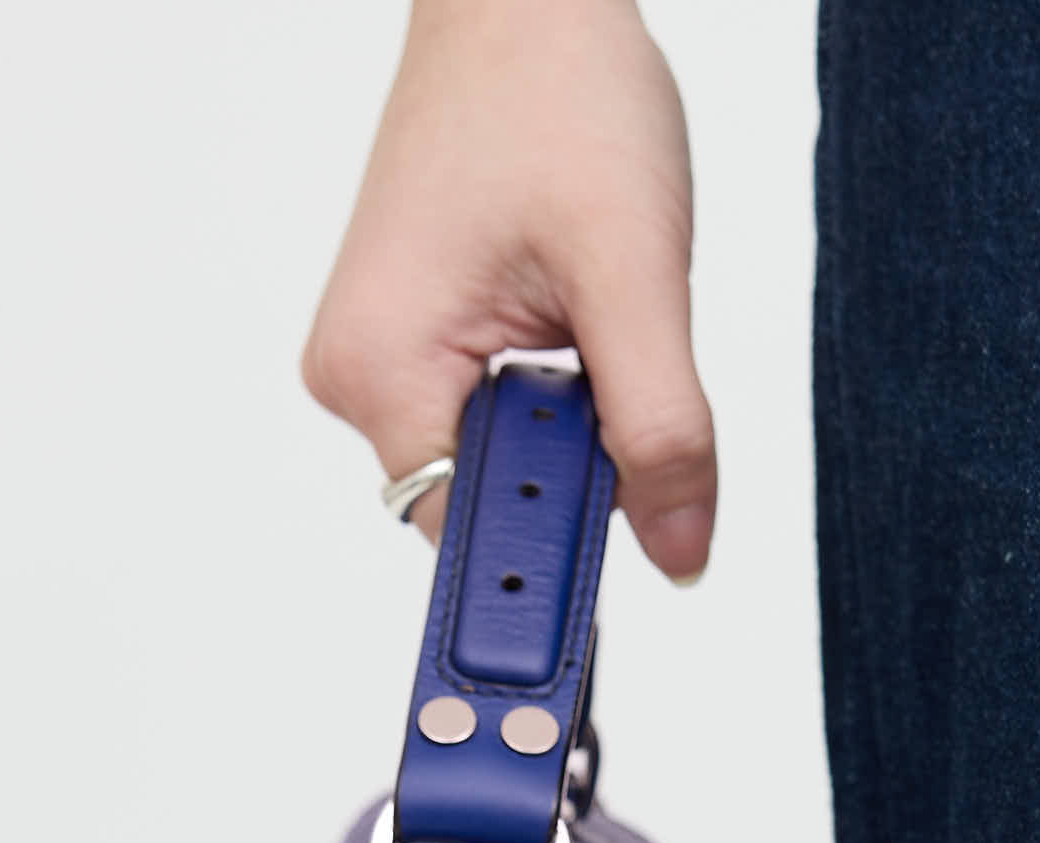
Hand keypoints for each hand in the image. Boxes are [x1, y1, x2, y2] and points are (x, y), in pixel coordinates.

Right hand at [303, 0, 715, 580]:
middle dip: (573, 463)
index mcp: (382, 370)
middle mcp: (358, 377)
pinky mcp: (412, 339)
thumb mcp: (636, 275)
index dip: (556, 553)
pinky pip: (494, 415)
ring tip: (588, 310)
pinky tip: (569, 312)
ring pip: (501, 463)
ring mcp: (380, 359)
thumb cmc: (558, 92)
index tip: (624, 542)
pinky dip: (552, 393)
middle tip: (616, 362)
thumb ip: (660, 428)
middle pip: (488, 507)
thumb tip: (680, 551)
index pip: (472, 539)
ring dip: (569, 421)